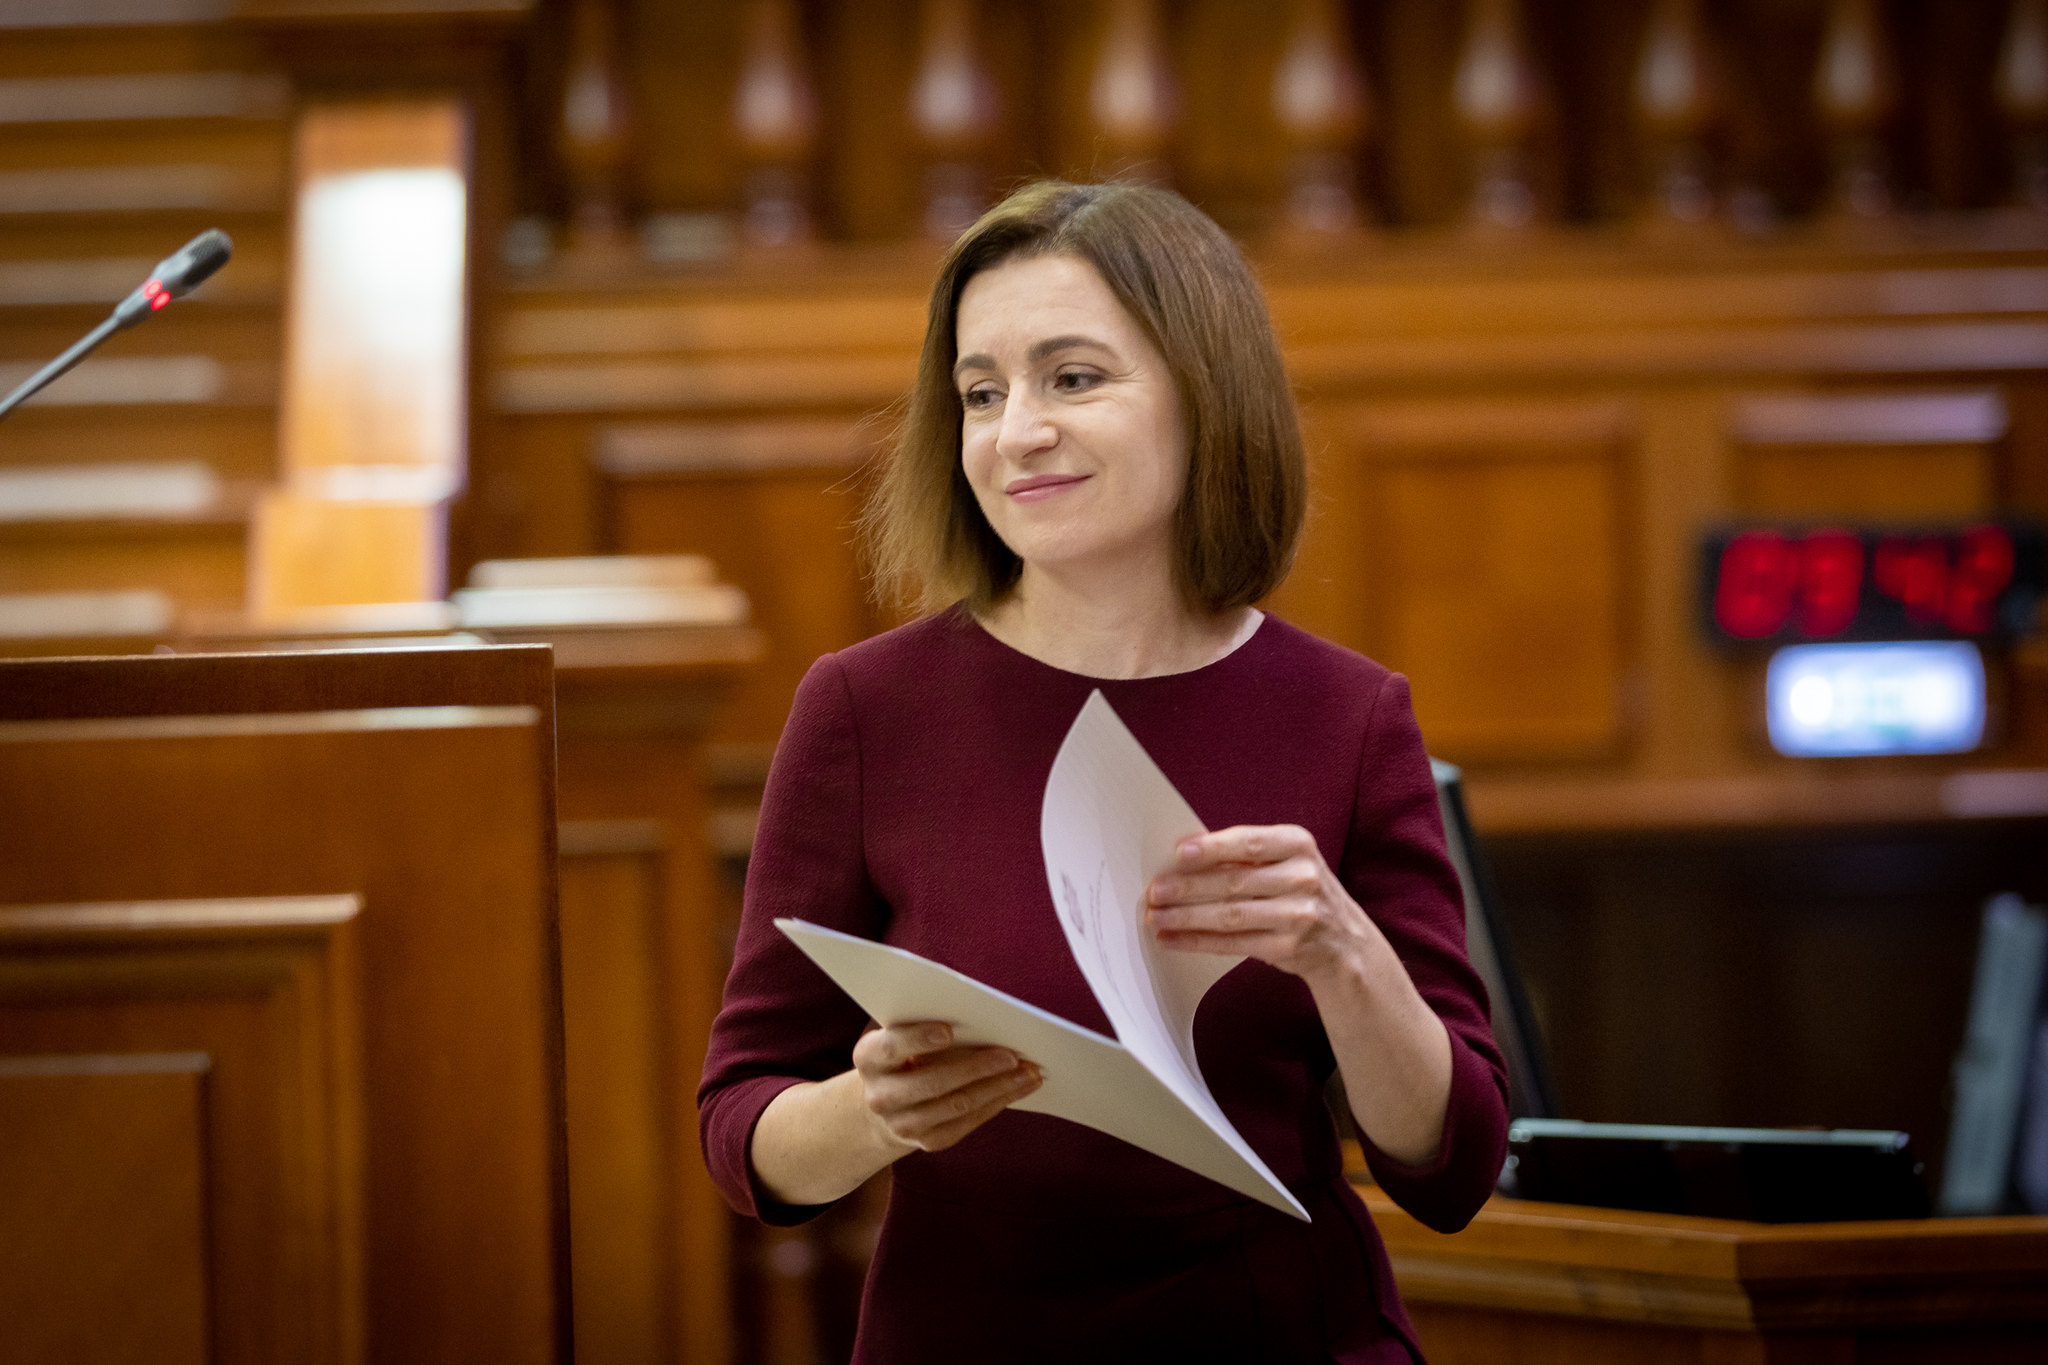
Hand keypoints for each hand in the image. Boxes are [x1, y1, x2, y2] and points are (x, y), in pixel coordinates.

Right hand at [850, 1021, 1041, 1154]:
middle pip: (931, 1082)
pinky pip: (967, 1122)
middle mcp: (880, 1096)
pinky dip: (996, 1103)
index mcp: (869, 1058)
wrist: (886, 1102)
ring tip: (1029, 1071)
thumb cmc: (905, 1053)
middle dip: (976, 1068)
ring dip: (998, 1087)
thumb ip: (927, 1024)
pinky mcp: (928, 1141)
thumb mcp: (902, 1034)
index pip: (891, 1047)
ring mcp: (903, 1124)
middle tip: (1012, 1054)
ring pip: (956, 1105)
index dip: (918, 1039)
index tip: (949, 1029)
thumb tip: (982, 1017)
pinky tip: (1018, 1088)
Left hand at [1144, 825, 1376, 982]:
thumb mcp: (1287, 862)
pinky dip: (1198, 941)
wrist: (1344, 943)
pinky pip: (1234, 944)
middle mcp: (1302, 877)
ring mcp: (1299, 915)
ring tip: (1155, 916)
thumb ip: (1246, 856)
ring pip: (1231, 916)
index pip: (1250, 842)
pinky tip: (1173, 939)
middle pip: (1235, 882)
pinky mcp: (1289, 947)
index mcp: (1298, 845)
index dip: (1213, 847)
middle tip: (1154, 891)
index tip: (1178, 852)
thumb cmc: (1300, 892)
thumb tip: (1184, 852)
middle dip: (1188, 887)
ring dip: (1187, 917)